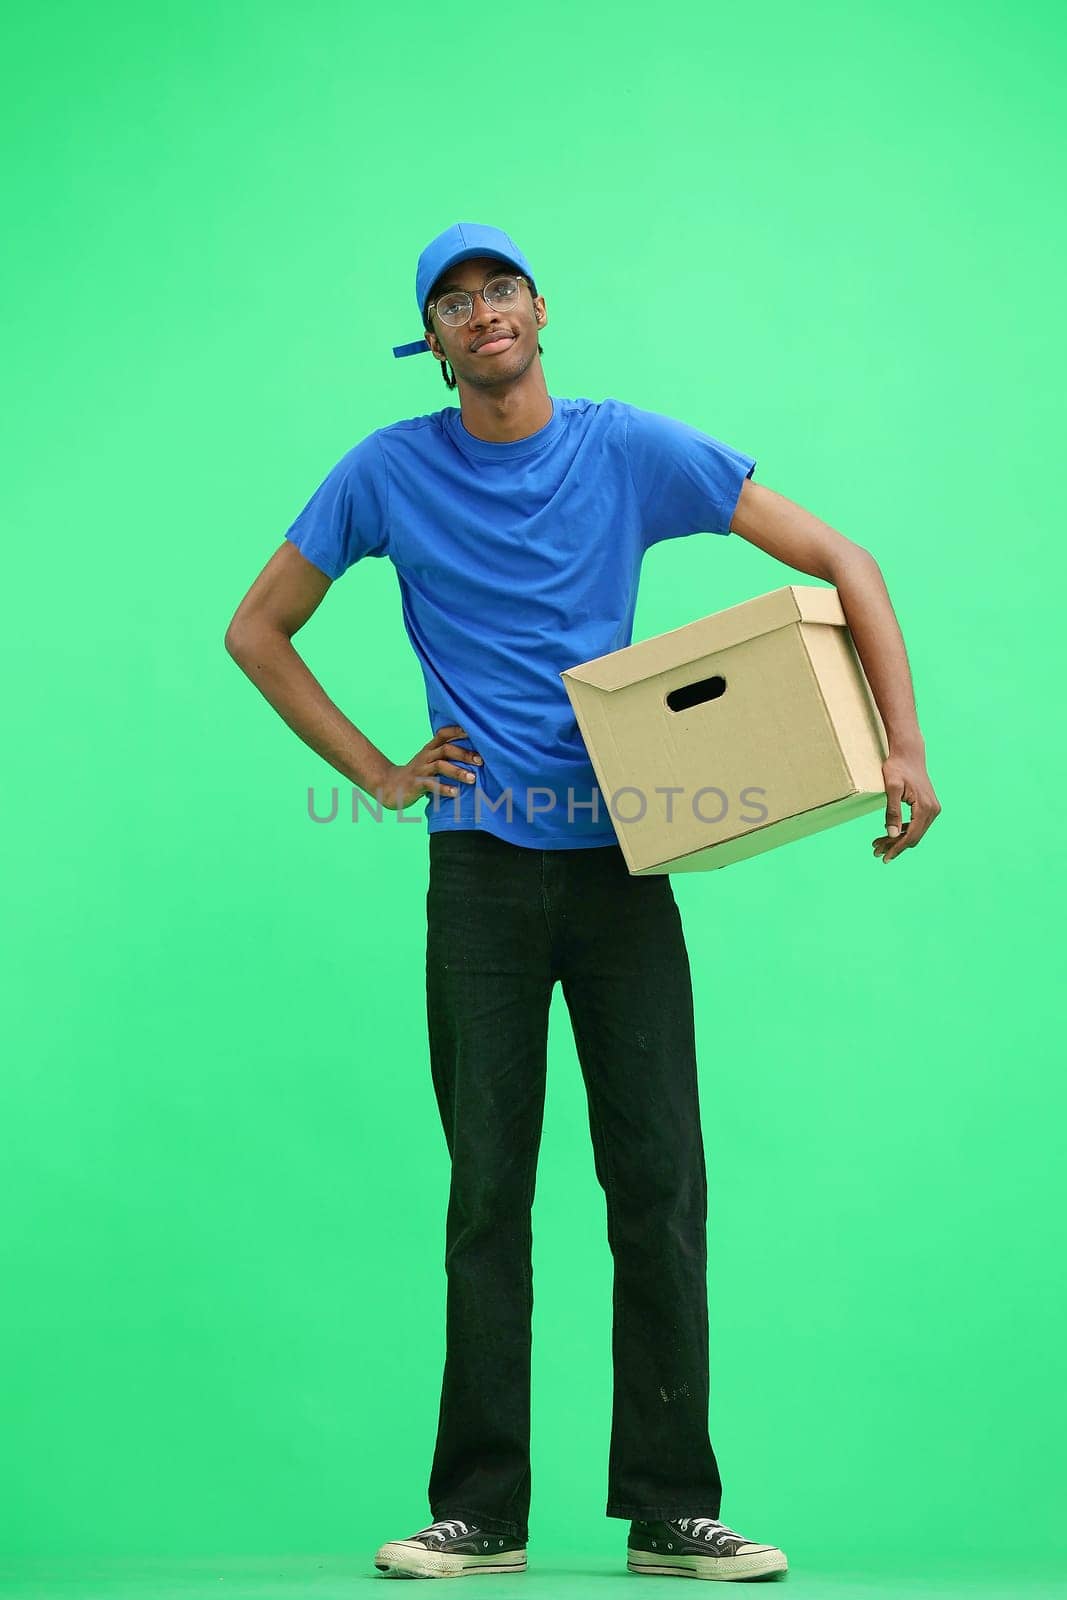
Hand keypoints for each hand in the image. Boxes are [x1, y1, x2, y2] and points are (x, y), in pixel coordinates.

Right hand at [374, 725, 482, 811]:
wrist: (390, 787)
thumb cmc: (417, 774)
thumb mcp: (429, 761)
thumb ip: (446, 756)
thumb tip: (474, 755)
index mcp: (429, 749)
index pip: (443, 734)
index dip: (457, 730)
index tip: (475, 731)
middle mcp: (425, 757)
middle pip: (446, 749)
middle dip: (464, 754)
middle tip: (481, 761)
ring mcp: (420, 770)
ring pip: (440, 766)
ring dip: (457, 771)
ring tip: (472, 779)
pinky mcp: (415, 784)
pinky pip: (430, 785)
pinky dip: (444, 788)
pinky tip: (455, 792)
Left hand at [871, 744, 941, 862]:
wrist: (909, 754)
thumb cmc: (898, 768)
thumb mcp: (892, 788)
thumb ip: (892, 811)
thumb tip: (891, 834)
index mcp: (925, 808)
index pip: (911, 836)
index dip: (897, 848)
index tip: (884, 858)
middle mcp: (933, 810)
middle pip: (913, 837)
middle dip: (895, 846)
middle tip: (875, 852)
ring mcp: (932, 809)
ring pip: (915, 832)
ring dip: (897, 840)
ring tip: (877, 845)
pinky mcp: (929, 807)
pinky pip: (916, 825)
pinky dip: (903, 831)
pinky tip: (888, 833)